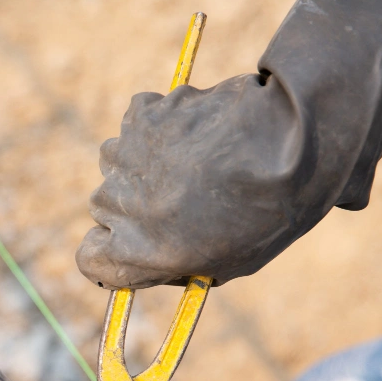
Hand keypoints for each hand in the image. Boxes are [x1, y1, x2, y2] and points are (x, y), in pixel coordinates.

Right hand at [77, 0, 381, 289]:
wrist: (292, 142)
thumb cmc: (269, 213)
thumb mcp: (228, 264)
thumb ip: (181, 265)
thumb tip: (168, 265)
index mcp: (133, 252)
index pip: (89, 260)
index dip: (111, 253)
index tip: (132, 247)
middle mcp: (116, 206)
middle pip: (105, 208)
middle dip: (134, 205)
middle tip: (182, 199)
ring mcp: (125, 156)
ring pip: (119, 163)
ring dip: (145, 163)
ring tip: (197, 161)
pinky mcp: (141, 115)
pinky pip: (139, 122)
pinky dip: (160, 125)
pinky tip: (200, 129)